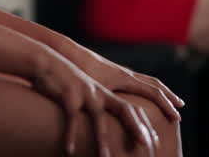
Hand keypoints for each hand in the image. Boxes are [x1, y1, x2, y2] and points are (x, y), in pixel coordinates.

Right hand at [29, 48, 159, 155]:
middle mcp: (102, 92)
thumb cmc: (70, 78)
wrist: (48, 61)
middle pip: (126, 109)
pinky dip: (70, 136)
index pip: (137, 104)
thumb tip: (112, 116)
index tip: (160, 133)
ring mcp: (86, 93)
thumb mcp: (91, 88)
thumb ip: (104, 100)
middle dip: (138, 127)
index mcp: (109, 90)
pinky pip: (72, 119)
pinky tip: (69, 151)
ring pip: (99, 118)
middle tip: (148, 145)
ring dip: (101, 140)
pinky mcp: (69, 96)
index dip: (149, 118)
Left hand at [76, 48, 182, 123]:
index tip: (177, 117)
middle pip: (154, 84)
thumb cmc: (81, 73)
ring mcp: (120, 72)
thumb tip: (125, 120)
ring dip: (158, 91)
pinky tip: (141, 97)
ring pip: (145, 81)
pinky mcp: (112, 73)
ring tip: (166, 101)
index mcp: (126, 78)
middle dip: (168, 96)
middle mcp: (126, 73)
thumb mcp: (96, 92)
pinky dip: (144, 89)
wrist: (69, 54)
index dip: (166, 105)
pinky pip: (135, 82)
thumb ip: (110, 106)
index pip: (153, 92)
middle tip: (180, 107)